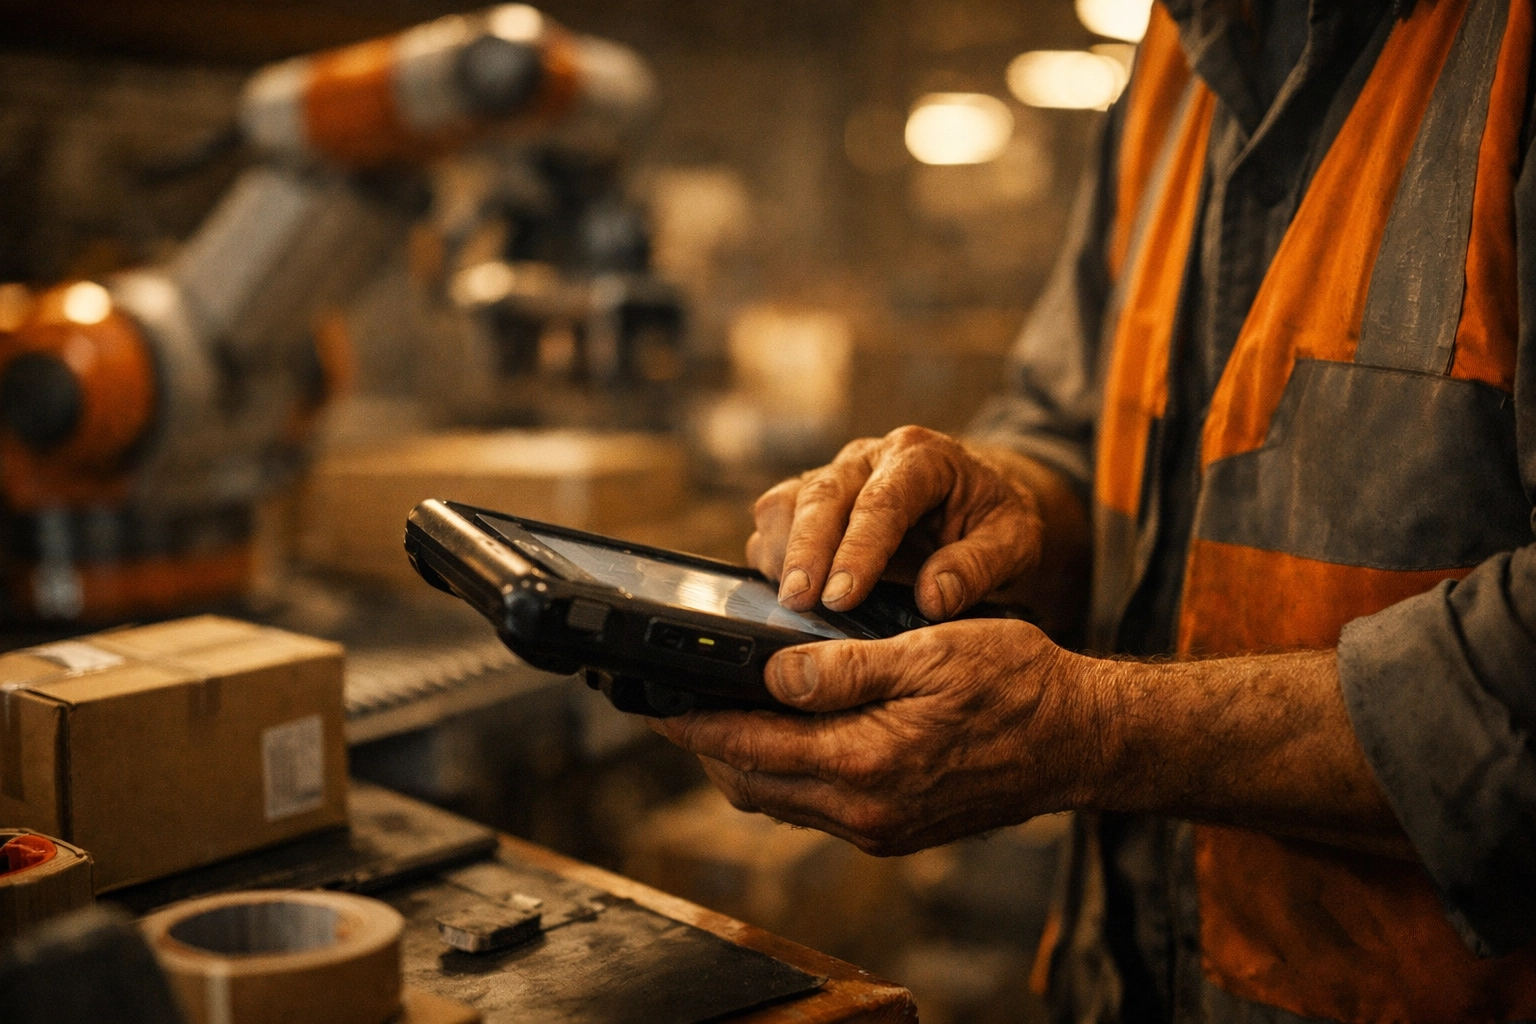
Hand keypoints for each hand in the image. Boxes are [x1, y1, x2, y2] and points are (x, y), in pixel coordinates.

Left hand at [648, 619, 1097, 855]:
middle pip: (751, 784)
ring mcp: (878, 828)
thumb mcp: (928, 653)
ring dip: (744, 763)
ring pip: (779, 801)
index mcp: (867, 763)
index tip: (653, 705)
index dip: (692, 725)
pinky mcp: (893, 831)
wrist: (1078, 740)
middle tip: (678, 706)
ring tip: (721, 717)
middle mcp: (864, 810)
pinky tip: (787, 739)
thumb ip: (843, 670)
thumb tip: (772, 675)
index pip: (749, 748)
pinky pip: (815, 808)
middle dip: (707, 747)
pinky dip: (785, 775)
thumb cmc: (1015, 684)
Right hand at [746, 427, 1044, 620]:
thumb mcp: (1014, 541)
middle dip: (807, 551)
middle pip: (824, 495)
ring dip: (781, 551)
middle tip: (799, 602)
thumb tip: (932, 600)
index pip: (883, 500)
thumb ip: (978, 567)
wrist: (975, 498)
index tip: (843, 597)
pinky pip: (775, 517)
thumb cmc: (991, 518)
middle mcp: (869, 457)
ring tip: (786, 601)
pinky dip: (770, 553)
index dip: (859, 549)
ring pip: (788, 501)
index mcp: (921, 457)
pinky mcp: (811, 498)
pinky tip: (779, 592)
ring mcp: (834, 475)